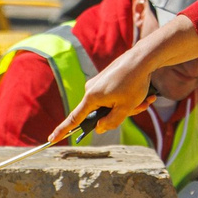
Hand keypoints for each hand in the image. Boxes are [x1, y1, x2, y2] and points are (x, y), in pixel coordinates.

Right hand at [55, 23, 195, 140]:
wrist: (142, 58)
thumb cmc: (134, 83)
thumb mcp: (125, 108)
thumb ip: (110, 122)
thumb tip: (99, 129)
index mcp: (92, 98)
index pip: (74, 119)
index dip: (63, 131)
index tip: (51, 139)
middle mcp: (91, 90)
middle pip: (102, 114)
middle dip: (121, 114)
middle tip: (139, 106)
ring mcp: (98, 85)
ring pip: (112, 105)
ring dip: (129, 106)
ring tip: (145, 99)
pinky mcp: (106, 81)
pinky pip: (115, 97)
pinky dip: (129, 99)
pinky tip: (146, 95)